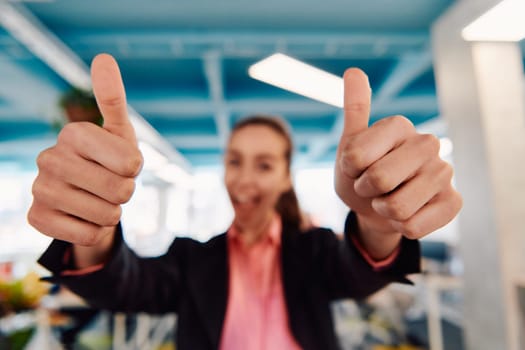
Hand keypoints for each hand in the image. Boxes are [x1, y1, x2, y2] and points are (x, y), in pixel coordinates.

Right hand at [28, 54, 142, 248]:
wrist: (86, 196)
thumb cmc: (109, 161)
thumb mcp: (119, 132)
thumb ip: (113, 98)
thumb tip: (103, 57)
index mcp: (74, 133)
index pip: (131, 163)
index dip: (135, 169)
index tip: (124, 163)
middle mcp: (49, 157)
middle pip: (121, 191)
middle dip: (126, 193)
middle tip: (112, 185)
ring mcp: (39, 189)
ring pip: (107, 216)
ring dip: (112, 212)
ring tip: (98, 200)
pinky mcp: (36, 218)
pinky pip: (90, 235)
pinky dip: (96, 230)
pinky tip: (83, 216)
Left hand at [334, 69, 461, 255]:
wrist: (374, 208)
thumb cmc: (360, 174)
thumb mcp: (349, 145)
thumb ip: (354, 110)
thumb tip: (353, 71)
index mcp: (399, 125)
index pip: (357, 155)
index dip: (348, 169)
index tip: (355, 166)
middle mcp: (427, 143)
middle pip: (379, 179)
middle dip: (365, 190)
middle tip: (371, 186)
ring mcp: (444, 172)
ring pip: (397, 207)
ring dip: (382, 210)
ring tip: (387, 199)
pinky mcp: (454, 201)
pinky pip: (413, 226)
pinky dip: (400, 226)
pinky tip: (406, 214)